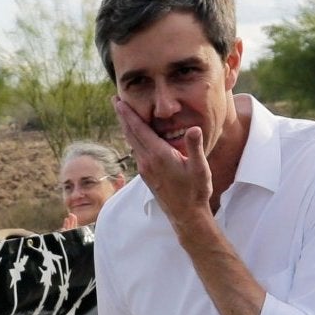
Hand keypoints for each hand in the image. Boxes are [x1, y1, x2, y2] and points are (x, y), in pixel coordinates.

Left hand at [114, 96, 212, 226]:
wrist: (186, 215)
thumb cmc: (195, 191)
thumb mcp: (200, 168)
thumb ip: (195, 147)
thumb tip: (193, 128)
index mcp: (158, 156)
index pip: (139, 130)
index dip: (128, 114)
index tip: (119, 101)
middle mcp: (147, 162)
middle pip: (131, 134)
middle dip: (122, 116)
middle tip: (114, 99)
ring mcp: (145, 169)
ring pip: (132, 142)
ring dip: (126, 126)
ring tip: (122, 112)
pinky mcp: (147, 174)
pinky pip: (136, 151)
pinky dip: (133, 138)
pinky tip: (134, 134)